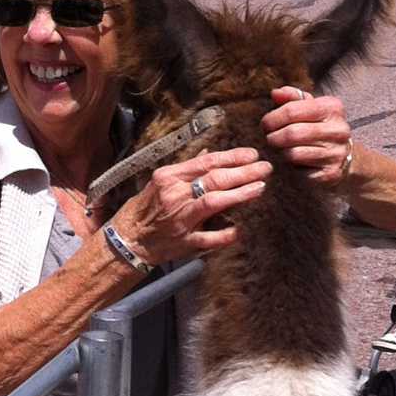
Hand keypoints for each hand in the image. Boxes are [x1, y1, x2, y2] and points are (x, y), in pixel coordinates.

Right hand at [111, 146, 271, 266]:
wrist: (129, 239)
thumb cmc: (147, 208)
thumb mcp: (162, 182)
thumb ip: (187, 168)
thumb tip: (208, 153)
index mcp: (170, 177)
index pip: (207, 162)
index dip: (232, 157)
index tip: (253, 154)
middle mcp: (175, 195)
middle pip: (214, 179)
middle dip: (243, 172)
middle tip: (265, 168)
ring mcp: (180, 219)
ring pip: (214, 202)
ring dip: (239, 194)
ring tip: (260, 187)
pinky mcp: (184, 242)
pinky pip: (209, 238)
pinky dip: (226, 234)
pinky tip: (241, 229)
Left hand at [261, 85, 352, 184]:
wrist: (342, 156)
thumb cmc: (318, 127)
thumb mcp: (309, 108)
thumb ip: (291, 98)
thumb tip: (275, 93)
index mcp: (332, 108)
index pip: (291, 111)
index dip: (272, 118)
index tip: (265, 125)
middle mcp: (339, 129)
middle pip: (291, 133)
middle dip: (273, 137)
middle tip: (269, 139)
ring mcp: (337, 153)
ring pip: (293, 154)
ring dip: (281, 153)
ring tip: (280, 149)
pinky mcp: (331, 174)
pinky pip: (299, 172)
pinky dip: (291, 168)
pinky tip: (293, 163)